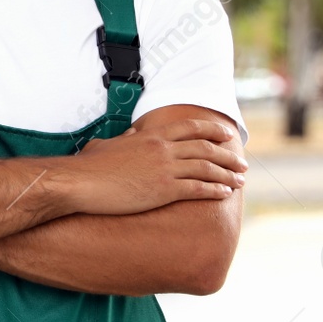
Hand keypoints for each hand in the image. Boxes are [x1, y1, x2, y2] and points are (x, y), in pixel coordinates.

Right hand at [59, 116, 245, 214]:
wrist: (80, 183)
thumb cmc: (89, 167)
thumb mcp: (107, 146)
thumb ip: (124, 140)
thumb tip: (130, 136)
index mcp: (151, 136)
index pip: (190, 128)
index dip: (212, 131)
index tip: (226, 136)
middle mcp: (163, 149)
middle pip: (205, 148)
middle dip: (227, 155)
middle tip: (241, 163)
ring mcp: (165, 169)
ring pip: (206, 168)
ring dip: (227, 174)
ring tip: (240, 181)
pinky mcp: (164, 190)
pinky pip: (197, 188)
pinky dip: (215, 189)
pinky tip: (225, 193)